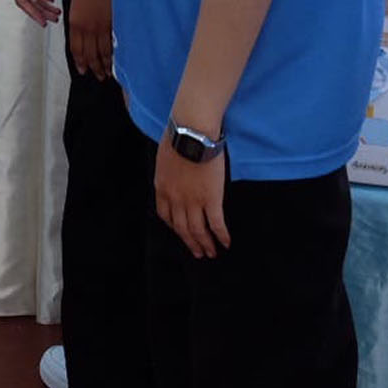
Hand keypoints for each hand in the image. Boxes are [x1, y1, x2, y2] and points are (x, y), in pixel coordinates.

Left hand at [67, 0, 114, 79]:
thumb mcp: (77, 5)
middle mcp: (86, 27)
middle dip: (93, 67)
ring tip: (107, 74)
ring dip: (104, 64)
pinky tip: (114, 60)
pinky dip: (112, 53)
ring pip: (102, 51)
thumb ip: (80, 22)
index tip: (83, 70)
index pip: (76, 48)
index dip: (80, 61)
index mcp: (74, 22)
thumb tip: (85, 36)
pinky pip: (111, 42)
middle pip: (89, 54)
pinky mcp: (112, 22)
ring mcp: (100, 25)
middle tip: (98, 77)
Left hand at [155, 130, 230, 259]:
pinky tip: (226, 243)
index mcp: (162, 188)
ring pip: (198, 230)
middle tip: (198, 253)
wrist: (192, 133)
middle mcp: (176, 199)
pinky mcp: (211, 200)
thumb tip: (174, 173)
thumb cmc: (178, 138)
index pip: (165, 216)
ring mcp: (193, 201)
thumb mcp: (165, 158)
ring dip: (205, 244)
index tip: (180, 233)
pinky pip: (216, 224)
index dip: (174, 228)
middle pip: (182, 228)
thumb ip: (168, 172)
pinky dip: (221, 236)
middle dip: (190, 242)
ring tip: (211, 253)